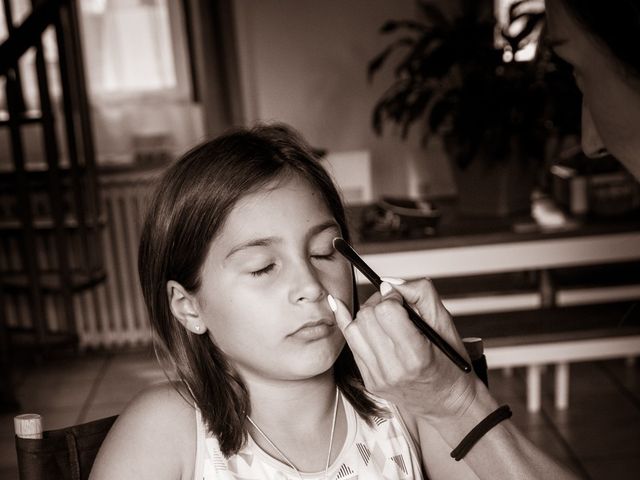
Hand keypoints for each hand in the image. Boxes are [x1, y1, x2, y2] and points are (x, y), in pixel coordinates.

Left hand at [329, 278, 478, 420]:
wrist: (447, 403)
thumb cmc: (450, 361)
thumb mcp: (446, 323)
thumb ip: (421, 294)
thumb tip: (389, 283)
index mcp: (416, 356)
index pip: (386, 311)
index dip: (392, 297)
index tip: (401, 299)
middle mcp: (393, 370)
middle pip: (366, 317)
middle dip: (378, 303)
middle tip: (393, 305)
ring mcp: (378, 378)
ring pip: (353, 329)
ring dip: (366, 315)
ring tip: (383, 316)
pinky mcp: (369, 381)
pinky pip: (350, 344)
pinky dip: (350, 324)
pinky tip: (341, 306)